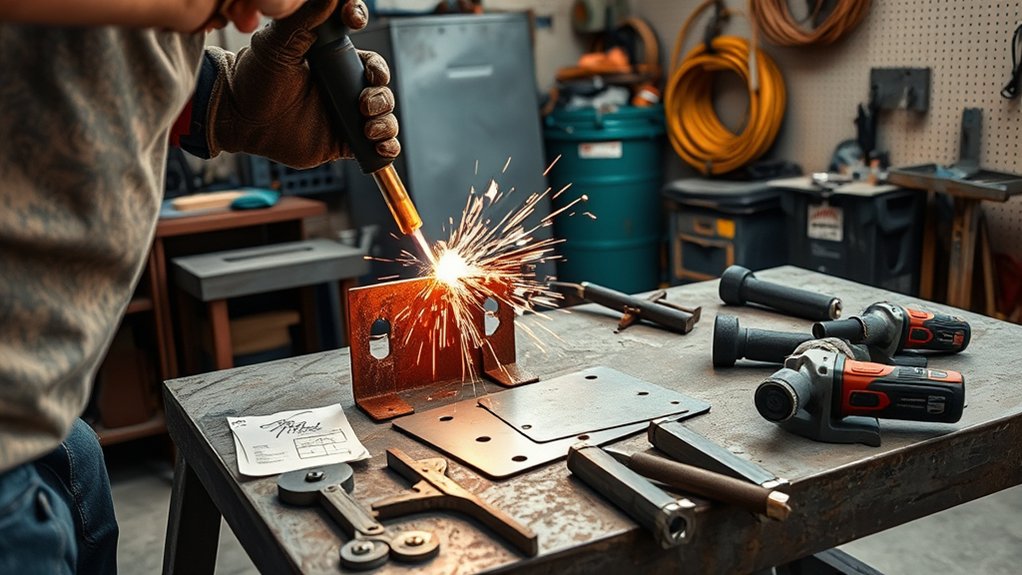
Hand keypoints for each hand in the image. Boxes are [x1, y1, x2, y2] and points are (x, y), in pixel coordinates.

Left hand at [205, 0, 399, 167]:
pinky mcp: (345, 141)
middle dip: (380, 87)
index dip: (365, 36)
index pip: (361, 43)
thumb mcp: (277, 43)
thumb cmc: (255, 78)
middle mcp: (343, 84)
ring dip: (385, 118)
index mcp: (332, 58)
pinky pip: (378, 145)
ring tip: (366, 125)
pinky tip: (379, 147)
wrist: (241, 120)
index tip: (353, 23)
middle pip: (380, 80)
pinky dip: (388, 146)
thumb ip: (303, 19)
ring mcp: (346, 113)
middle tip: (362, 99)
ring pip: (384, 112)